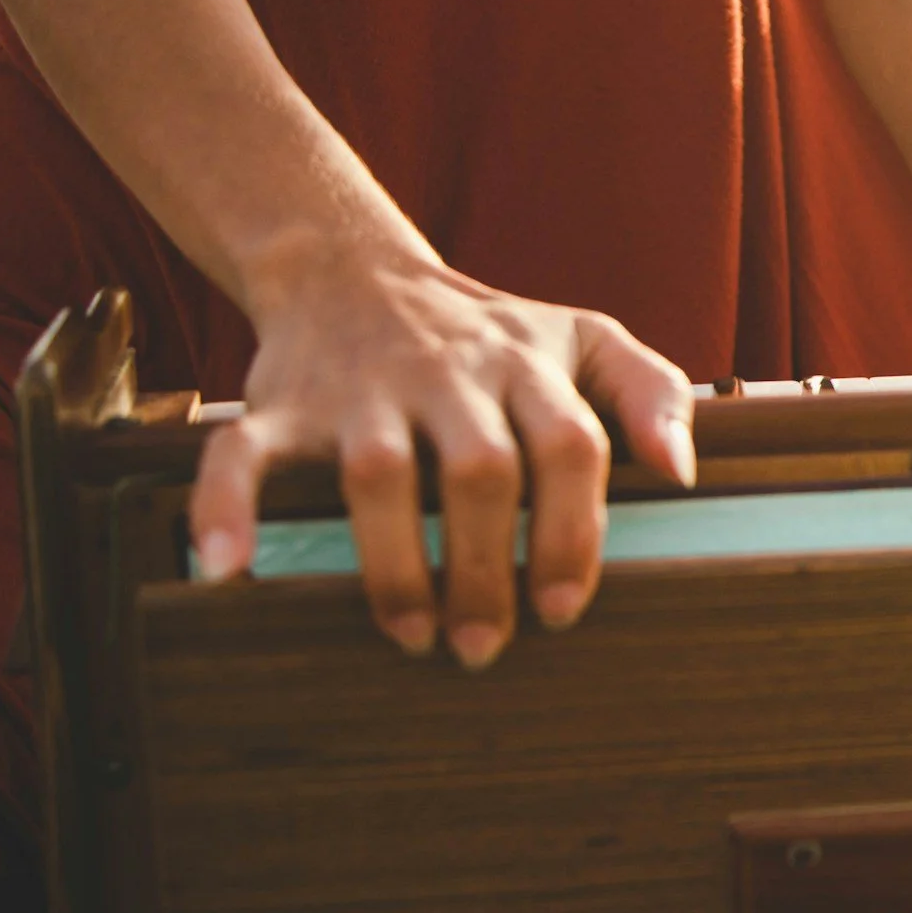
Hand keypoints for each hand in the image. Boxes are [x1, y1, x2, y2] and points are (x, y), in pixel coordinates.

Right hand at [187, 251, 697, 669]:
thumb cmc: (490, 332)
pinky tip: (227, 569)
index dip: (572, 532)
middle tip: (486, 645)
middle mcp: (447, 374)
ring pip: (378, 475)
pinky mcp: (280, 405)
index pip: (570, 446)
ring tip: (414, 636)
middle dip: (487, 566)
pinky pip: (243, 455)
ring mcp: (360, 390)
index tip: (565, 608)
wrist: (352, 267)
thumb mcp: (586, 337)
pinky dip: (227, 507)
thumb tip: (684, 472)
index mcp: (526, 365)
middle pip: (480, 472)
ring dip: (396, 565)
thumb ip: (653, 391)